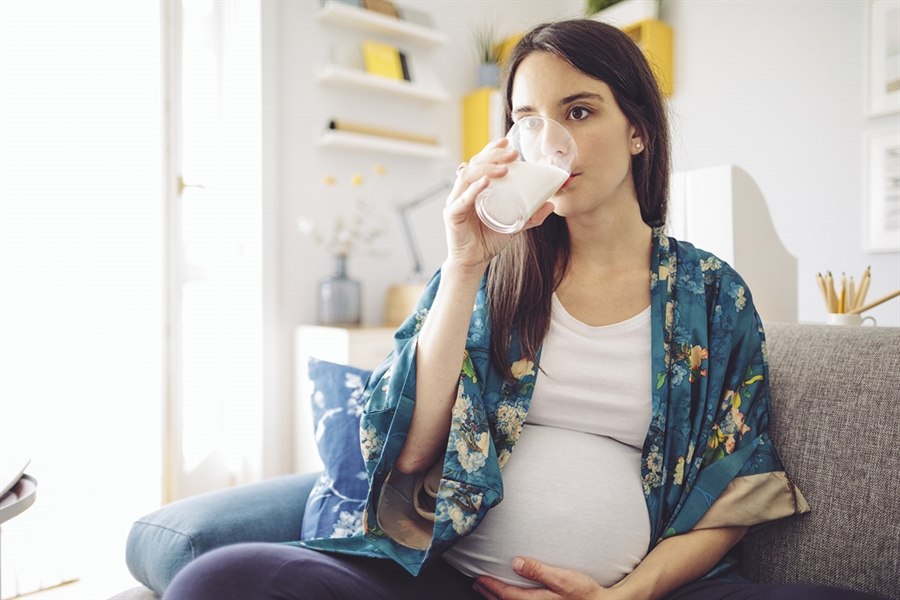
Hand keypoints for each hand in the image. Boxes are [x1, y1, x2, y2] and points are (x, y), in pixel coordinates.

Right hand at [444, 138, 554, 270]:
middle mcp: (463, 190)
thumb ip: (530, 216)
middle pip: (474, 164)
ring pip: (467, 177)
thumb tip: (551, 205)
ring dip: (487, 169)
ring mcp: (456, 201)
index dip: (492, 149)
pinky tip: (485, 183)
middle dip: (493, 155)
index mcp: (474, 187)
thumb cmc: (489, 239)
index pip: (480, 161)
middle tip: (513, 153)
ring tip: (505, 169)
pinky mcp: (452, 215)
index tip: (507, 142)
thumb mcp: (514, 225)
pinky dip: (473, 190)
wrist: (474, 261)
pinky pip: (462, 199)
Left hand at [473, 557, 607, 599]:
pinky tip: (511, 597)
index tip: (479, 578)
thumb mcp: (562, 578)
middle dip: (490, 593)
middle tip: (478, 584)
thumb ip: (538, 571)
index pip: (506, 594)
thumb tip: (516, 563)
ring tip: (488, 590)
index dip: (491, 586)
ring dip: (498, 598)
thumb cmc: (584, 594)